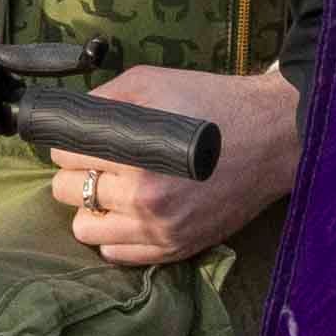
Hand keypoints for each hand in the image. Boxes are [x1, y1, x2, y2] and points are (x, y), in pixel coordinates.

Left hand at [58, 65, 301, 263]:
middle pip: (66, 192)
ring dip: (91, 206)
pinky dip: (115, 232)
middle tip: (100, 158)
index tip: (84, 136)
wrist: (271, 137)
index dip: (70, 140)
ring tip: (114, 186)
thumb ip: (101, 98)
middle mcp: (143, 198)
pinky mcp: (176, 248)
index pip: (63, 154)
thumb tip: (65, 118)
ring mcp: (159, 229)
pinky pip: (116, 253)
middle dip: (77, 171)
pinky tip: (131, 210)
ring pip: (84, 230)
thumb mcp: (151, 81)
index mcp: (133, 152)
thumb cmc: (211, 103)